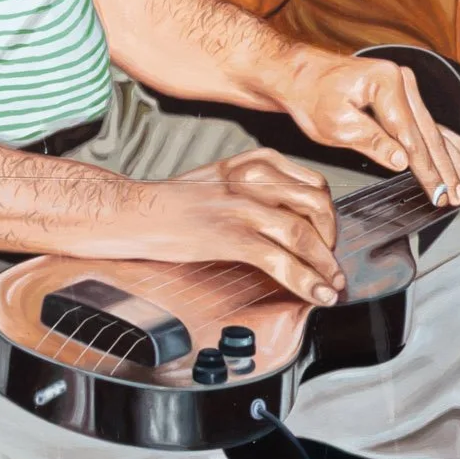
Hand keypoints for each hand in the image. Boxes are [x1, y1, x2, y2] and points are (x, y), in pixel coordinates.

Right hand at [97, 149, 345, 304]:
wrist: (128, 212)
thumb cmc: (168, 203)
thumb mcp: (218, 180)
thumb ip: (253, 189)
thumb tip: (285, 218)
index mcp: (254, 164)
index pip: (311, 184)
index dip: (328, 215)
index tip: (329, 237)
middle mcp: (254, 181)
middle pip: (316, 206)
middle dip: (331, 239)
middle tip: (331, 264)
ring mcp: (242, 208)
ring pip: (303, 235)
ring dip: (324, 266)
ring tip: (331, 286)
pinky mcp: (229, 236)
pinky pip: (279, 260)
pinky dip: (304, 280)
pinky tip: (314, 294)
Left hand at [279, 49, 459, 207]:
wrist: (298, 75)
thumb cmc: (311, 96)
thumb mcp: (336, 123)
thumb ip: (373, 142)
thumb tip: (403, 161)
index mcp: (387, 84)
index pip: (412, 136)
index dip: (427, 170)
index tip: (440, 193)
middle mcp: (402, 81)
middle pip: (430, 133)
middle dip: (448, 168)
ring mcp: (405, 88)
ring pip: (435, 130)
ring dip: (455, 158)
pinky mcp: (403, 98)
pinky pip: (429, 124)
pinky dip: (449, 143)